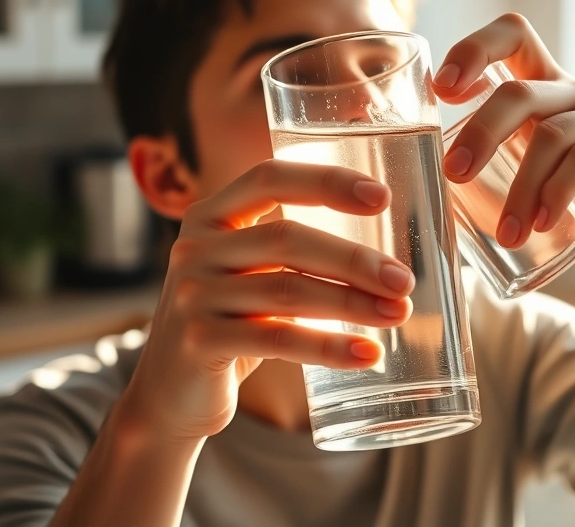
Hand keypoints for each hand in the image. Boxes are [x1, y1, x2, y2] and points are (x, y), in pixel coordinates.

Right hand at [122, 160, 414, 440]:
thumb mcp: (246, 276)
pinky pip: (279, 339)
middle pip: (288, 238)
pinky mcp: (200, 342)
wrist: (170, 397)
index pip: (269, 177)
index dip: (326, 181)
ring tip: (398, 314)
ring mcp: (193, 295)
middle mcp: (194, 248)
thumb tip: (384, 253)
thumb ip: (289, 250)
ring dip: (353, 303)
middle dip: (354, 259)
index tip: (382, 197)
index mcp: (209, 216)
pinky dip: (330, 346)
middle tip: (404, 280)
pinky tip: (368, 354)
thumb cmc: (229, 325)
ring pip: (288, 290)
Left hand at [434, 13, 574, 277]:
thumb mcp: (519, 175)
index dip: (474, 49)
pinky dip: (557, 194)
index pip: (513, 35)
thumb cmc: (563, 208)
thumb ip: (485, 160)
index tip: (442, 90)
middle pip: (521, 91)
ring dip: (521, 190)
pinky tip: (542, 223)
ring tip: (506, 234)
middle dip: (481, 133)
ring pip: (552, 136)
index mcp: (545, 87)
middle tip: (454, 175)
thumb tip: (412, 169)